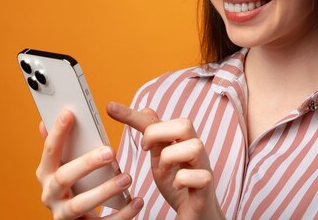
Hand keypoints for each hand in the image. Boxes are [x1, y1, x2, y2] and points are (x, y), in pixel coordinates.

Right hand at [36, 108, 143, 218]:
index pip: (50, 151)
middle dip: (87, 163)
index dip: (58, 132)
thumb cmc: (74, 186)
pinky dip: (123, 213)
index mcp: (46, 174)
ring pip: (80, 204)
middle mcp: (50, 195)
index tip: (70, 113)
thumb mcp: (64, 166)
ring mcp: (64, 215)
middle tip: (111, 151)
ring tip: (127, 178)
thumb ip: (61, 147)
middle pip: (64, 177)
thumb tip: (45, 122)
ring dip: (105, 190)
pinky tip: (137, 201)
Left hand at [107, 102, 224, 219]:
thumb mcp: (161, 160)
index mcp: (181, 142)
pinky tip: (176, 185)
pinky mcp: (206, 187)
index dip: (134, 114)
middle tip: (146, 149)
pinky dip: (183, 180)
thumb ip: (155, 138)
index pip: (158, 120)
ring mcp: (203, 167)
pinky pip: (200, 176)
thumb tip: (147, 110)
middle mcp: (194, 150)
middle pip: (185, 124)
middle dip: (158, 133)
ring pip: (194, 146)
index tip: (110, 108)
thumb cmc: (180, 186)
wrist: (196, 214)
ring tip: (164, 170)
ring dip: (171, 157)